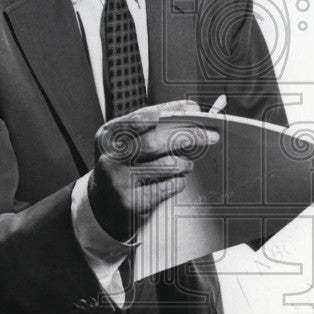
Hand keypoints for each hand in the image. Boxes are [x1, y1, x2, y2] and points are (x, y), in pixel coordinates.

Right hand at [87, 100, 218, 241]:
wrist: (105, 203)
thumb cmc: (123, 166)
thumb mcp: (125, 142)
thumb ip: (150, 127)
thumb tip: (189, 112)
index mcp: (108, 137)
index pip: (141, 118)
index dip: (169, 112)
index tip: (191, 109)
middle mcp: (110, 159)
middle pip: (155, 142)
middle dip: (187, 135)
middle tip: (208, 134)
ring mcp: (120, 183)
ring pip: (167, 165)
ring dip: (185, 162)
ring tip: (187, 162)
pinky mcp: (134, 204)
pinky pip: (169, 186)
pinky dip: (179, 180)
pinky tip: (176, 178)